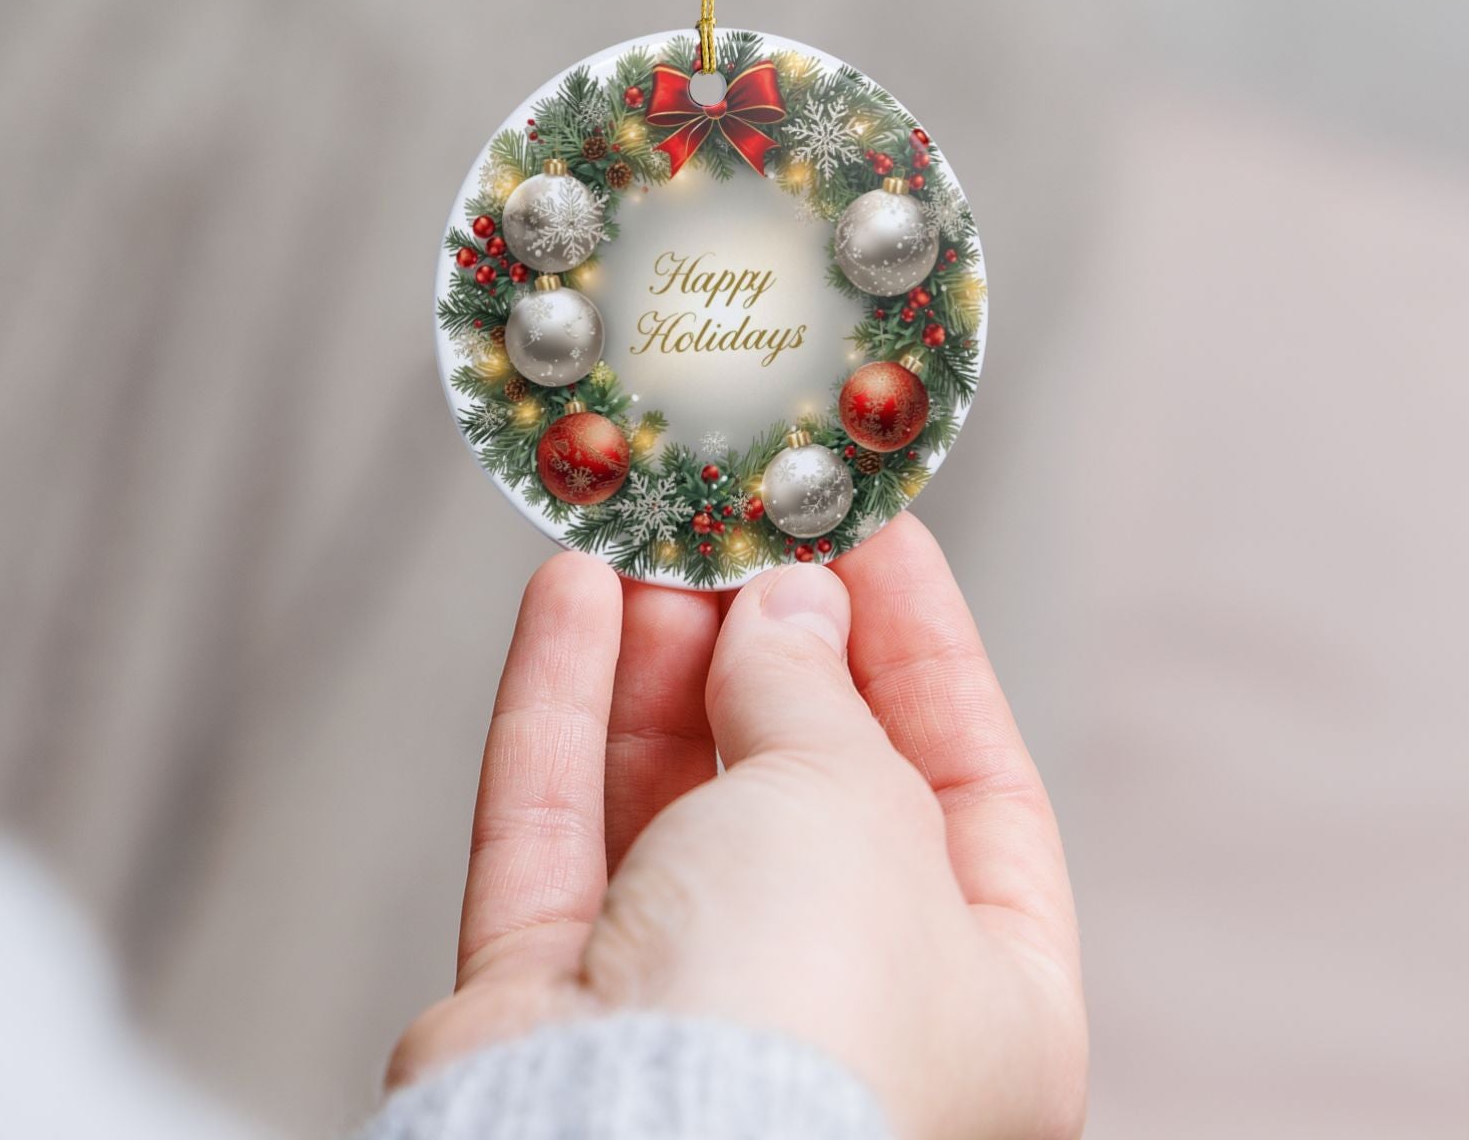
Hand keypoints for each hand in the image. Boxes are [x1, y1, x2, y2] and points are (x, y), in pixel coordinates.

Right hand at [392, 515, 1086, 1139]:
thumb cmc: (802, 1019)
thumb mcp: (854, 801)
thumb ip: (816, 689)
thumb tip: (787, 609)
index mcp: (988, 1004)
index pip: (974, 783)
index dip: (920, 645)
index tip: (867, 528)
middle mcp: (840, 1013)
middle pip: (804, 784)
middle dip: (765, 642)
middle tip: (735, 520)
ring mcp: (686, 1013)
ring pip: (669, 796)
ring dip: (656, 657)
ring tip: (647, 537)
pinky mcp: (551, 1003)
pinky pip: (558, 826)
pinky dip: (561, 706)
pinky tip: (567, 595)